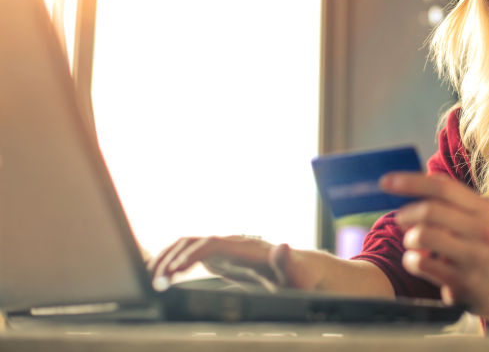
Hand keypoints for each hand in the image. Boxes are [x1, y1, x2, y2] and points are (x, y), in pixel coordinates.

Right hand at [147, 235, 320, 291]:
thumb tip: (283, 246)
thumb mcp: (295, 274)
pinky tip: (158, 274)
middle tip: (155, 282)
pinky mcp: (220, 258)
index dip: (190, 256)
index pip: (211, 244)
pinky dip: (171, 261)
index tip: (173, 273)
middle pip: (193, 242)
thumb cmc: (298, 276)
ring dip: (166, 258)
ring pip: (187, 245)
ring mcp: (224, 249)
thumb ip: (287, 262)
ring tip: (151, 279)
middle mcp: (232, 243)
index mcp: (246, 247)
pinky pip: (189, 254)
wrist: (300, 271)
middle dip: (171, 259)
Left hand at [380, 172, 488, 315]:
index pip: (442, 187)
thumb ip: (445, 197)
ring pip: (423, 235)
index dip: (410, 182)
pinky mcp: (461, 281)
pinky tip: (418, 261)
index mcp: (481, 208)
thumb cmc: (474, 243)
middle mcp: (480, 230)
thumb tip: (409, 180)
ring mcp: (472, 256)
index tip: (385, 182)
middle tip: (400, 220)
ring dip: (409, 239)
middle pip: (430, 210)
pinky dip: (410, 260)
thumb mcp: (470, 216)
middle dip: (407, 214)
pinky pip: (420, 263)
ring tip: (413, 243)